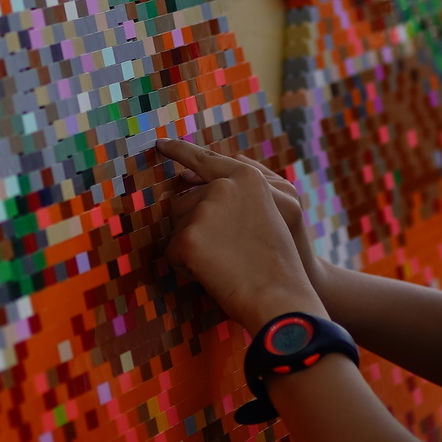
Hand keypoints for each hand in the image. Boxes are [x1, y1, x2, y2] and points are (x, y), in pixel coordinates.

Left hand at [157, 139, 322, 331]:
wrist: (281, 297)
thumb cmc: (277, 261)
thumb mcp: (275, 212)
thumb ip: (241, 188)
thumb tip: (193, 175)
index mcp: (246, 177)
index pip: (205, 159)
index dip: (180, 150)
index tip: (160, 144)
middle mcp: (223, 186)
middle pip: (184, 201)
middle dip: (194, 226)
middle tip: (225, 252)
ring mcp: (203, 210)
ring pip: (177, 226)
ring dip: (191, 246)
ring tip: (223, 264)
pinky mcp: (187, 238)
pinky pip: (172, 252)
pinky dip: (186, 268)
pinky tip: (212, 275)